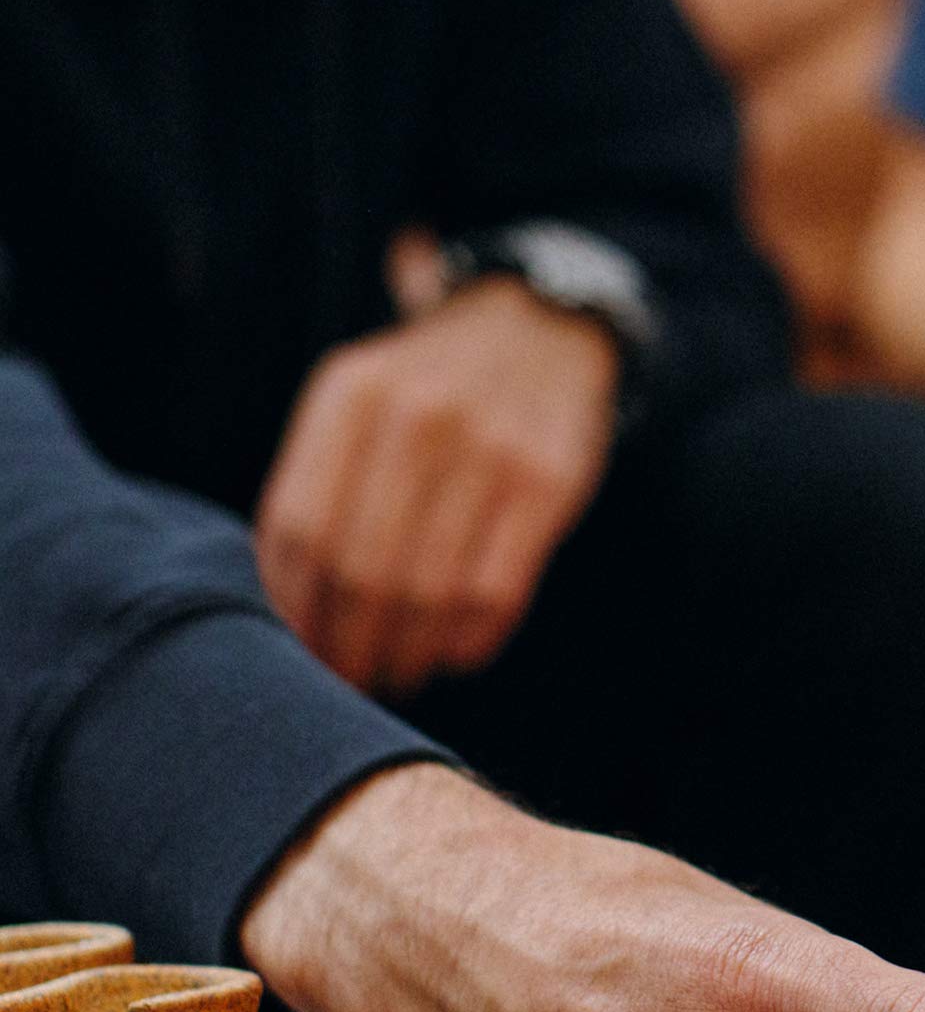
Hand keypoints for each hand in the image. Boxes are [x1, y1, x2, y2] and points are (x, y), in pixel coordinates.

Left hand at [255, 281, 618, 693]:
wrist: (543, 331)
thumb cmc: (433, 392)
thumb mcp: (360, 402)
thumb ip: (320, 483)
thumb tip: (288, 611)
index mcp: (350, 395)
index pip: (298, 528)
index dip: (294, 608)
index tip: (300, 652)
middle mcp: (416, 416)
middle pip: (360, 569)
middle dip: (349, 646)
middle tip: (352, 680)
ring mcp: (488, 447)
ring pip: (428, 589)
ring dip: (409, 653)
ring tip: (400, 673)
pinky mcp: (548, 482)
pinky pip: (496, 589)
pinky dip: (470, 639)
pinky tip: (456, 652)